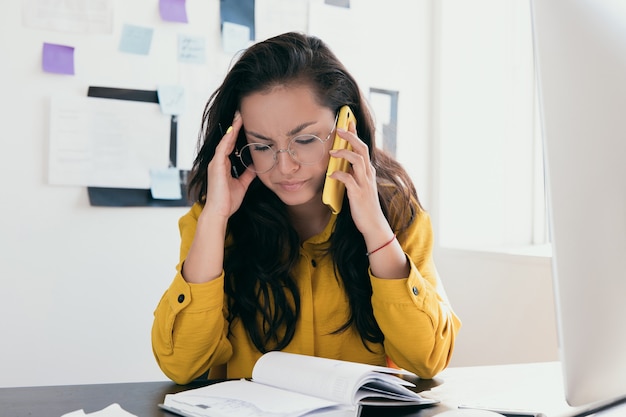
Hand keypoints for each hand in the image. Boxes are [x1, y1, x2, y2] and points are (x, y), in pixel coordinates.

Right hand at [203, 112, 256, 218]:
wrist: (220, 212)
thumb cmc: (228, 201)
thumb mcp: (242, 184)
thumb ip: (247, 174)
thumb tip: (256, 167)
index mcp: (223, 166)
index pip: (230, 146)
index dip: (236, 134)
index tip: (243, 123)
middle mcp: (218, 162)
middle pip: (227, 140)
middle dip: (234, 127)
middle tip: (241, 114)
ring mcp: (216, 164)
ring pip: (225, 142)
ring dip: (232, 129)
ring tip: (238, 117)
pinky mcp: (216, 167)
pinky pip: (222, 149)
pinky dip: (227, 140)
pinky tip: (233, 131)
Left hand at [327, 122, 390, 239]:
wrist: (374, 224)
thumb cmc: (365, 206)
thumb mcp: (360, 187)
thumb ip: (354, 175)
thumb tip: (341, 166)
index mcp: (368, 171)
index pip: (363, 147)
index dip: (355, 134)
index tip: (348, 122)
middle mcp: (368, 174)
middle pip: (362, 149)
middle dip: (350, 137)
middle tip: (339, 128)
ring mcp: (365, 183)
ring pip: (357, 160)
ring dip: (344, 153)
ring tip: (332, 152)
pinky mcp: (359, 194)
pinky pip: (348, 179)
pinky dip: (339, 175)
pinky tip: (331, 176)